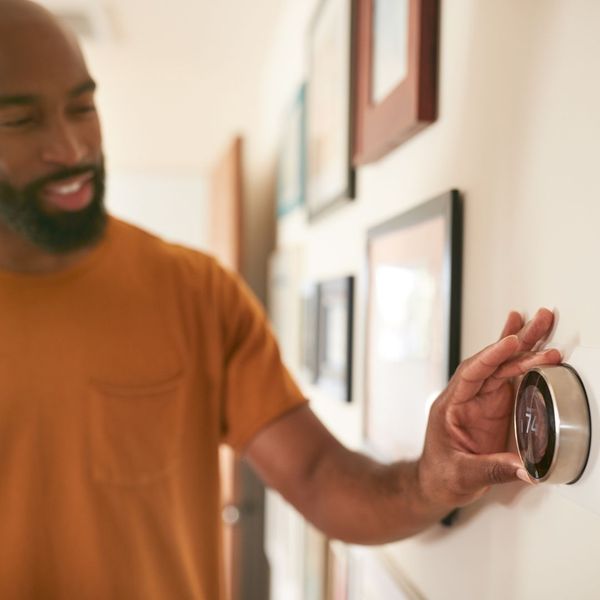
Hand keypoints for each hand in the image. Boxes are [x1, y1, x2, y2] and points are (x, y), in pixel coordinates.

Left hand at [417, 308, 560, 511]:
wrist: (437, 484)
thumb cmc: (441, 475)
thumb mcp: (463, 474)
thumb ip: (493, 469)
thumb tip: (526, 468)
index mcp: (451, 405)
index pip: (472, 373)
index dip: (491, 356)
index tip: (510, 342)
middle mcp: (466, 396)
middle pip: (492, 362)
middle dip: (516, 340)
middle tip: (540, 320)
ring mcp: (481, 400)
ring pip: (503, 366)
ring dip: (524, 345)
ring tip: (543, 323)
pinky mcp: (493, 407)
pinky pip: (510, 378)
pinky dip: (522, 361)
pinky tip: (531, 344)